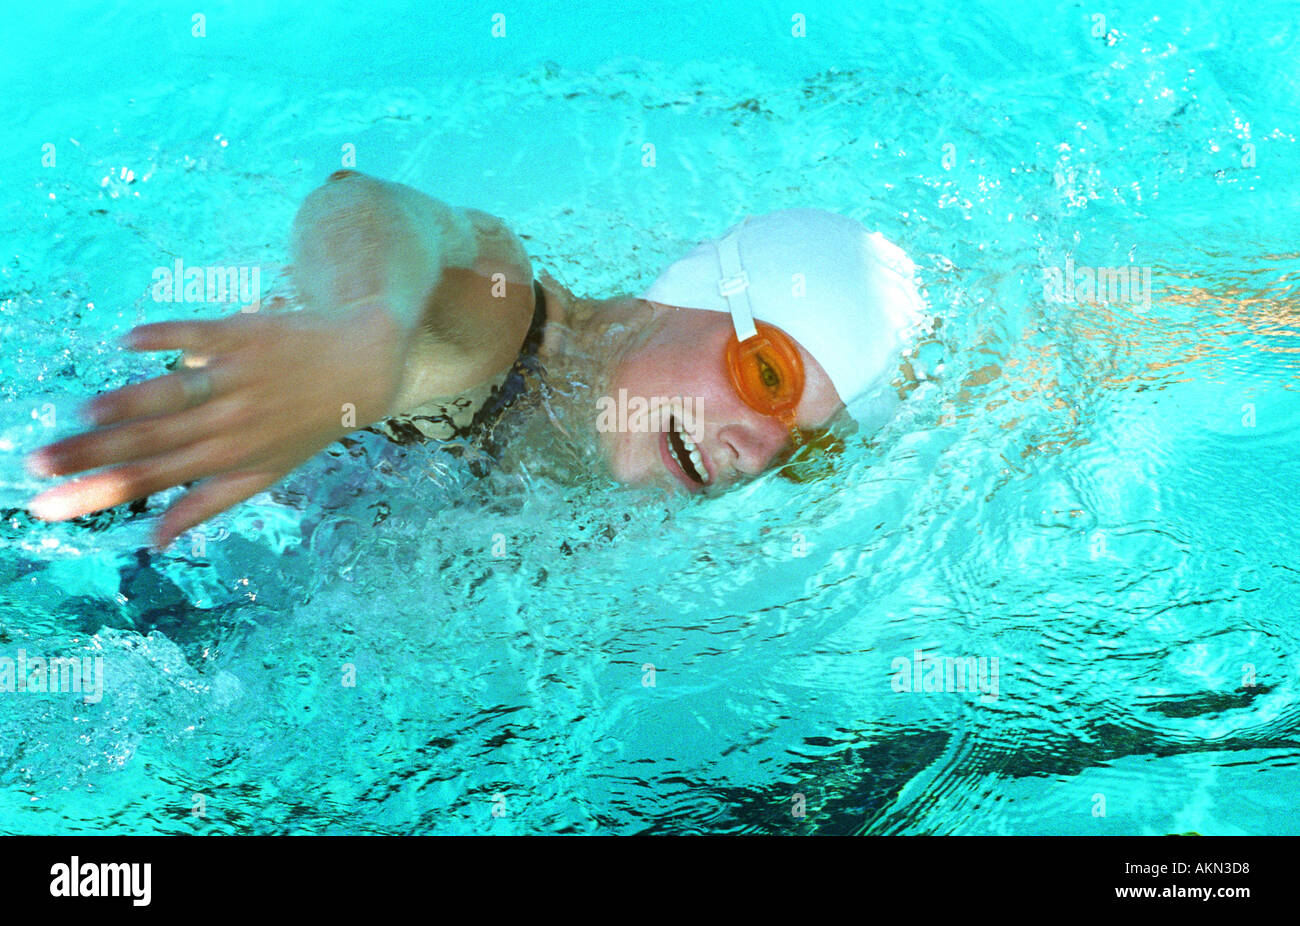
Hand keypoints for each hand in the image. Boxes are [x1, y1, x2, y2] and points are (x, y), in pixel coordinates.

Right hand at [24, 301, 406, 548]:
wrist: (361, 369)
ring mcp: (237, 379)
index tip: (45, 505)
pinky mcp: (243, 337)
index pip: (151, 482)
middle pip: (150, 441)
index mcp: (226, 459)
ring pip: (171, 395)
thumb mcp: (263, 475)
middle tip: (35, 463)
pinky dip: (165, 338)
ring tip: (81, 415)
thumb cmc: (304, 426)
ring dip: (125, 403)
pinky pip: (199, 337)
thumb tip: (153, 540)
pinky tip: (130, 342)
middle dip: (90, 455)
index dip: (98, 494)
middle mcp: (229, 423)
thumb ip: (205, 504)